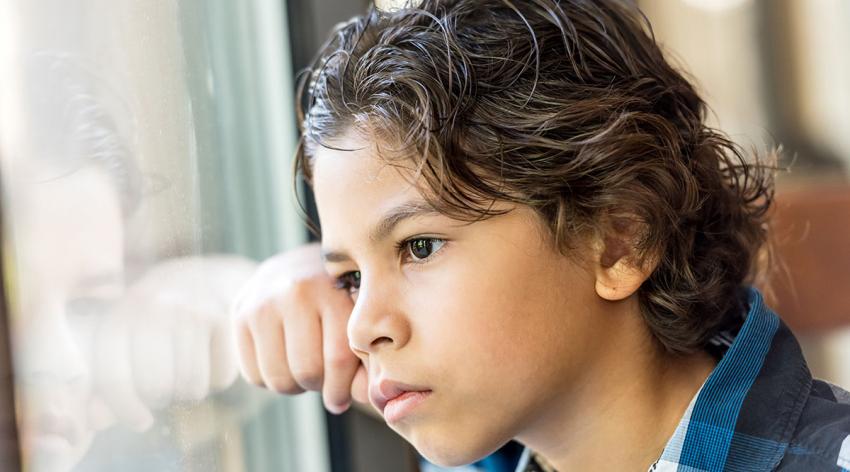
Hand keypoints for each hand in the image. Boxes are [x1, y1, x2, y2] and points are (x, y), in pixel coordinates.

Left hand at [88, 255, 255, 430]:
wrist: (212, 276)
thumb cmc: (161, 322)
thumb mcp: (130, 342)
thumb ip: (109, 383)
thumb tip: (95, 421)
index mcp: (121, 313)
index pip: (113, 376)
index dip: (125, 408)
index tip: (142, 421)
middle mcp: (153, 306)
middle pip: (156, 386)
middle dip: (165, 396)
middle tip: (172, 381)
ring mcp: (190, 309)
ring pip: (190, 386)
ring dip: (192, 389)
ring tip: (192, 366)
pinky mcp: (223, 317)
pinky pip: (219, 377)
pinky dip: (219, 377)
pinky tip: (214, 356)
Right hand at [231, 243, 366, 413]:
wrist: (299, 265)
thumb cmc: (339, 300)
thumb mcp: (359, 320)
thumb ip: (367, 360)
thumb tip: (364, 396)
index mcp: (331, 291)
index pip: (337, 358)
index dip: (341, 389)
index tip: (340, 399)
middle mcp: (294, 291)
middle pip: (306, 371)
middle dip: (319, 386)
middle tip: (323, 379)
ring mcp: (262, 302)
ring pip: (278, 379)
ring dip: (295, 387)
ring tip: (304, 369)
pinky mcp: (239, 314)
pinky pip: (253, 375)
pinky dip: (270, 380)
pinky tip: (283, 361)